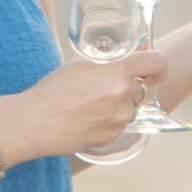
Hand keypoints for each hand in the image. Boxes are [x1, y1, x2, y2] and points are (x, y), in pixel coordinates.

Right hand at [0, 53, 166, 160]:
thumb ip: (110, 61)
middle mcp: (122, 94)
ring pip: (131, 108)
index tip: (154, 71)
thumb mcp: (81, 65)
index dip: (158, 66)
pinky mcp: (113, 136)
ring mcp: (119, 118)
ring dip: (119, 106)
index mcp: (116, 71)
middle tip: (111, 88)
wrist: (32, 122)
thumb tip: (134, 55)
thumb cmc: (52, 90)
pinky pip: (121, 125)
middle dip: (133, 88)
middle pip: (145, 88)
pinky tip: (87, 119)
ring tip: (91, 106)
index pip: (158, 62)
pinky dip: (110, 121)